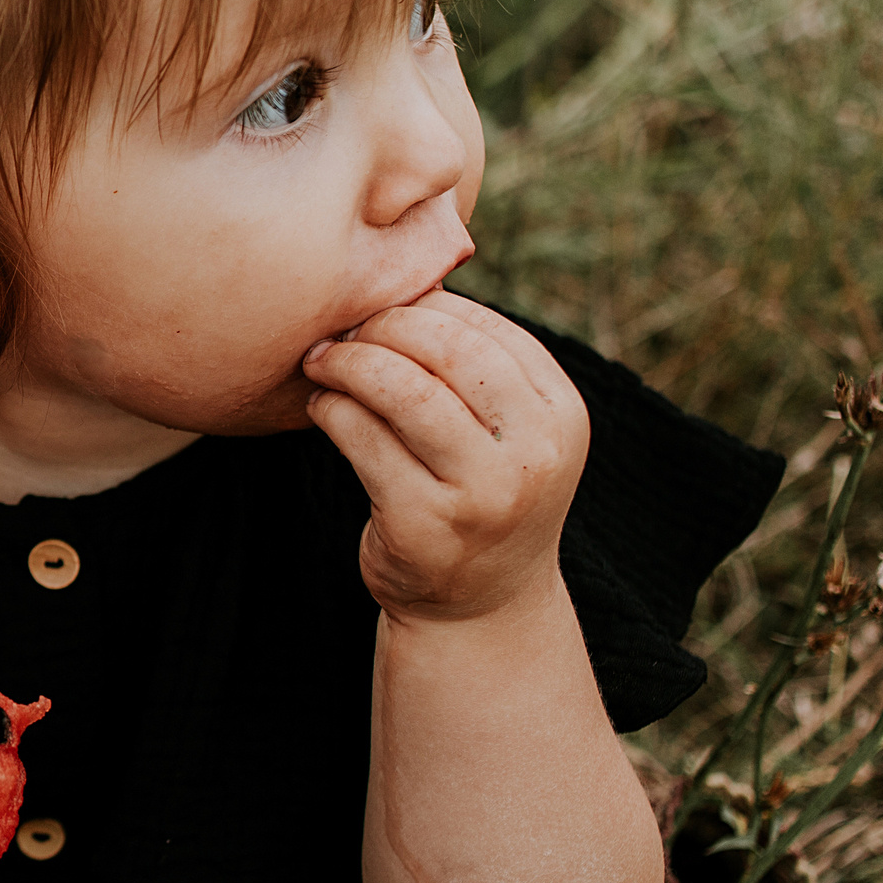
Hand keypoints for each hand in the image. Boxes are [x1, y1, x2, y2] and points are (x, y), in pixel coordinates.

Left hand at [301, 290, 588, 622]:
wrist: (479, 605)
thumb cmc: (479, 491)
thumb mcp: (504, 429)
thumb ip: (473, 363)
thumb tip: (402, 277)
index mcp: (561, 413)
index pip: (485, 329)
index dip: (421, 307)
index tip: (378, 309)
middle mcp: (535, 453)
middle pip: (446, 351)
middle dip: (382, 328)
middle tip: (342, 331)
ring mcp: (483, 494)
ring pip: (403, 391)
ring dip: (350, 363)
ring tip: (322, 361)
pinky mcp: (425, 525)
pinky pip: (364, 441)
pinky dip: (332, 411)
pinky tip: (322, 407)